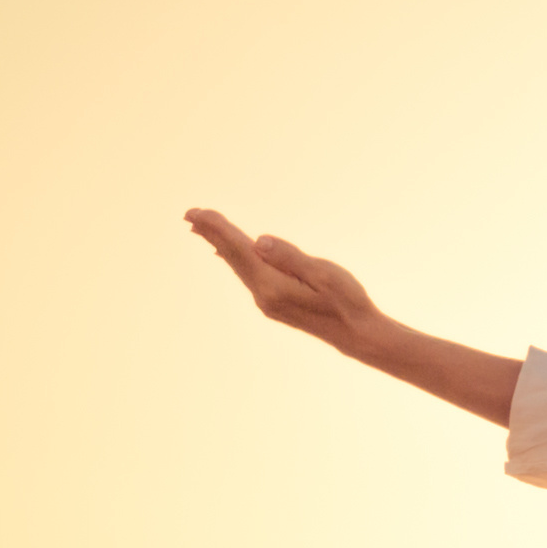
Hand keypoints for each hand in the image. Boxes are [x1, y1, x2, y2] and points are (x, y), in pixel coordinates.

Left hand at [186, 208, 389, 350]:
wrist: (357, 335)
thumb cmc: (347, 301)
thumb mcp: (323, 274)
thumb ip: (290, 257)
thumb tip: (258, 241)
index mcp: (272, 286)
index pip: (239, 250)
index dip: (216, 229)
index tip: (196, 213)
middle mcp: (262, 295)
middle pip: (232, 257)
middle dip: (211, 233)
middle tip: (189, 214)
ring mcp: (266, 301)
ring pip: (237, 266)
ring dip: (220, 244)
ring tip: (201, 228)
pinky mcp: (273, 302)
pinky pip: (247, 273)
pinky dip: (234, 258)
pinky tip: (226, 253)